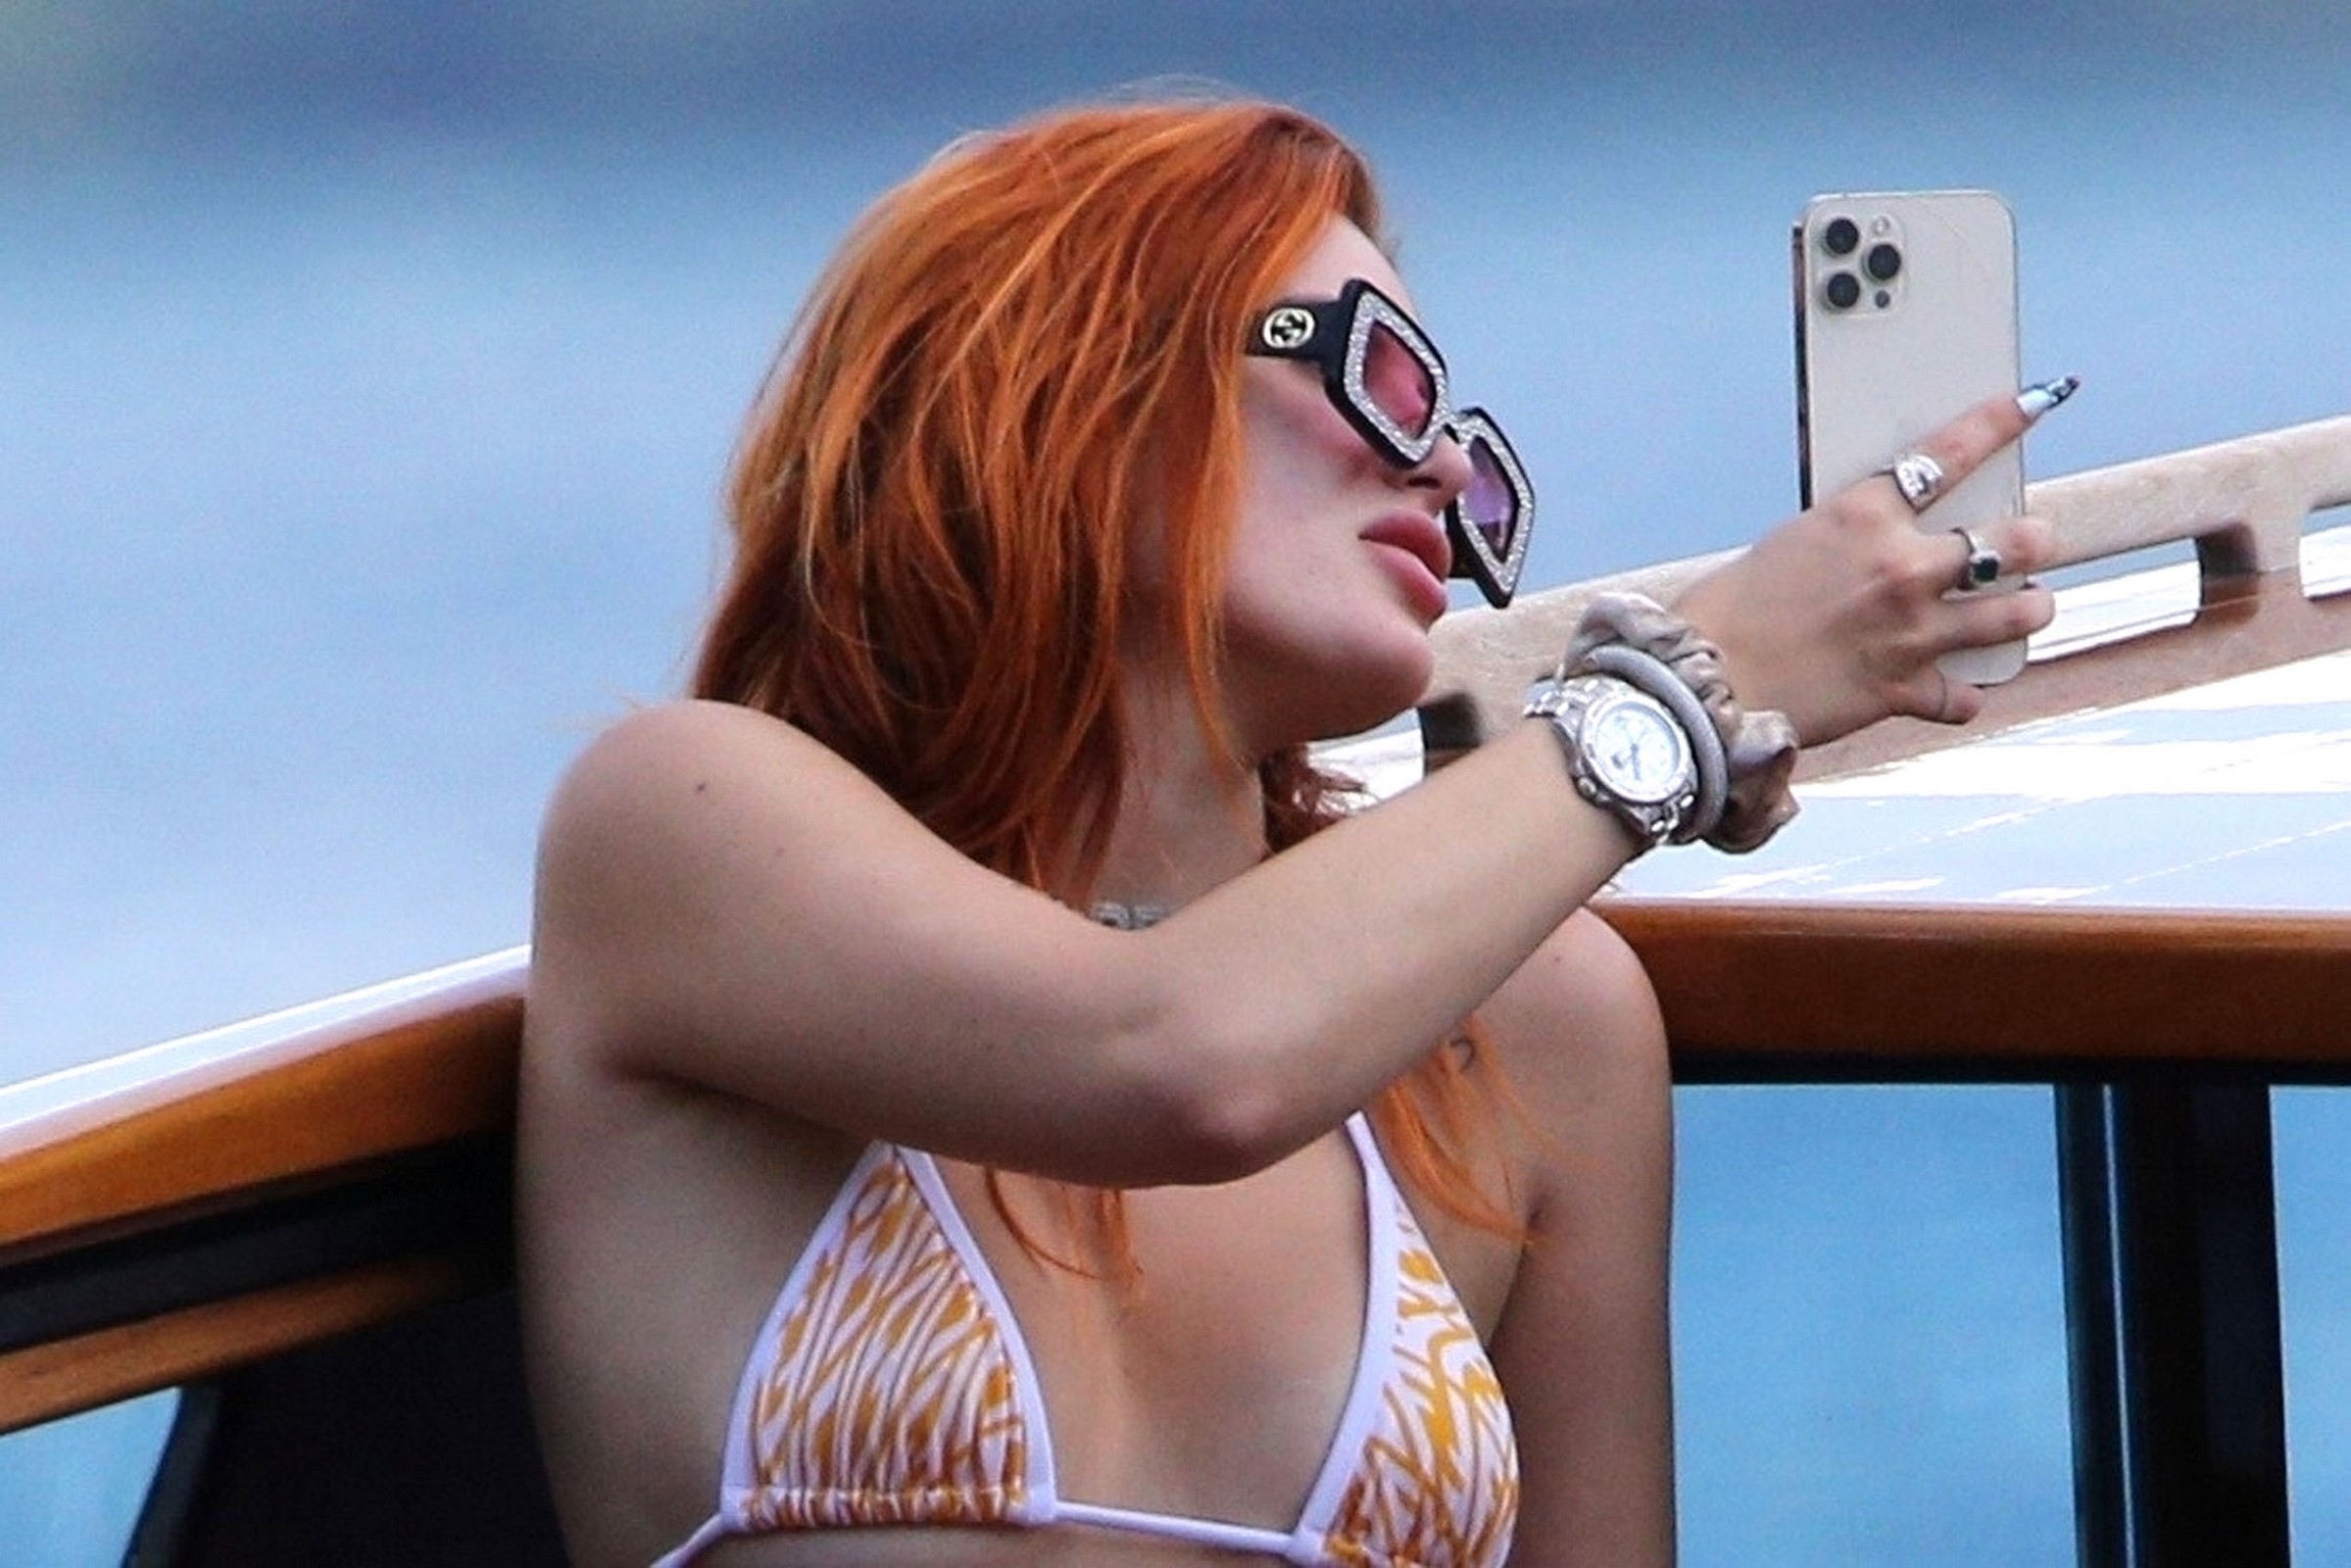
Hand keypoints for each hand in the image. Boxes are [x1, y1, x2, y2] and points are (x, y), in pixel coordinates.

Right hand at [1672, 389, 2058, 746]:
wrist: (1702, 682)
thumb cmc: (1727, 612)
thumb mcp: (1790, 545)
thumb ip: (1851, 538)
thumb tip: (1888, 544)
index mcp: (1862, 519)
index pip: (1950, 453)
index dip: (2001, 422)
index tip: (2036, 404)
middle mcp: (1899, 569)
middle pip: (2011, 541)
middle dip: (2036, 539)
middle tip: (2037, 540)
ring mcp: (1909, 632)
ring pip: (2015, 614)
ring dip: (2031, 609)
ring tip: (2030, 607)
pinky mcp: (1901, 690)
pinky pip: (1963, 696)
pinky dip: (1963, 695)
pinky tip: (1960, 689)